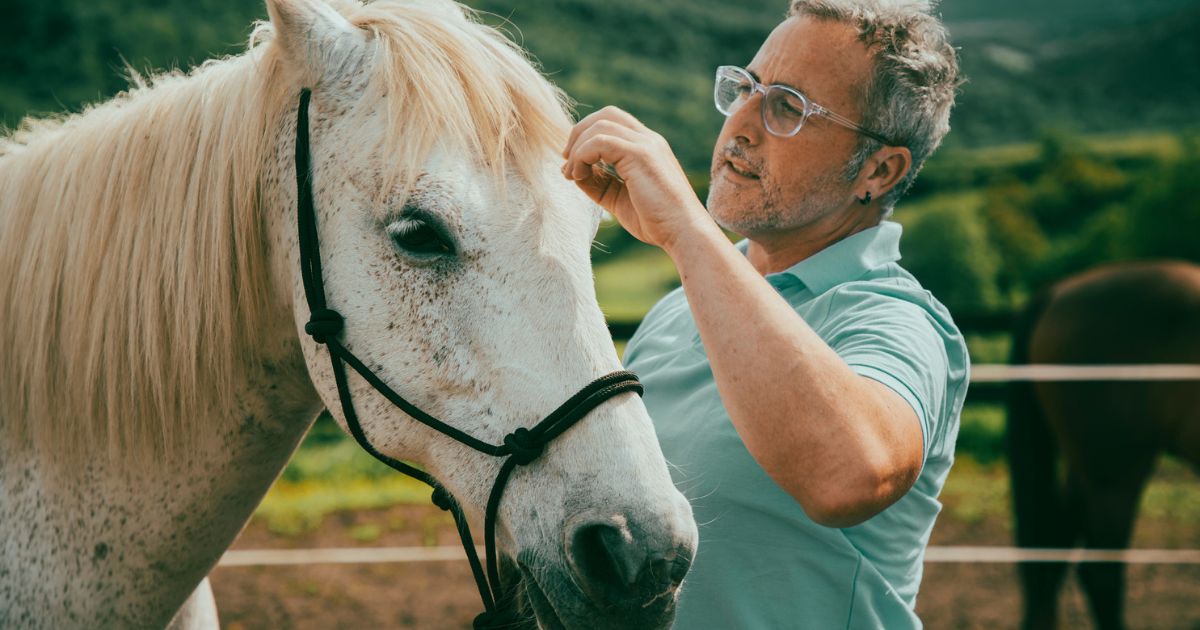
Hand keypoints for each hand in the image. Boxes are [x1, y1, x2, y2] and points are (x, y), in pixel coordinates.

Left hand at [561, 106, 714, 251]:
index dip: (587, 137)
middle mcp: (648, 140)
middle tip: (566, 161)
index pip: (613, 123)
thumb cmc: (656, 221)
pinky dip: (582, 155)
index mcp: (647, 147)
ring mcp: (646, 144)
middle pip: (606, 115)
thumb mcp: (618, 198)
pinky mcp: (640, 154)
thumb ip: (599, 182)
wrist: (683, 232)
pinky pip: (600, 141)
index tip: (572, 164)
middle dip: (579, 133)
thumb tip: (572, 172)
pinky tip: (578, 176)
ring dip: (577, 147)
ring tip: (571, 173)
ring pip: (600, 125)